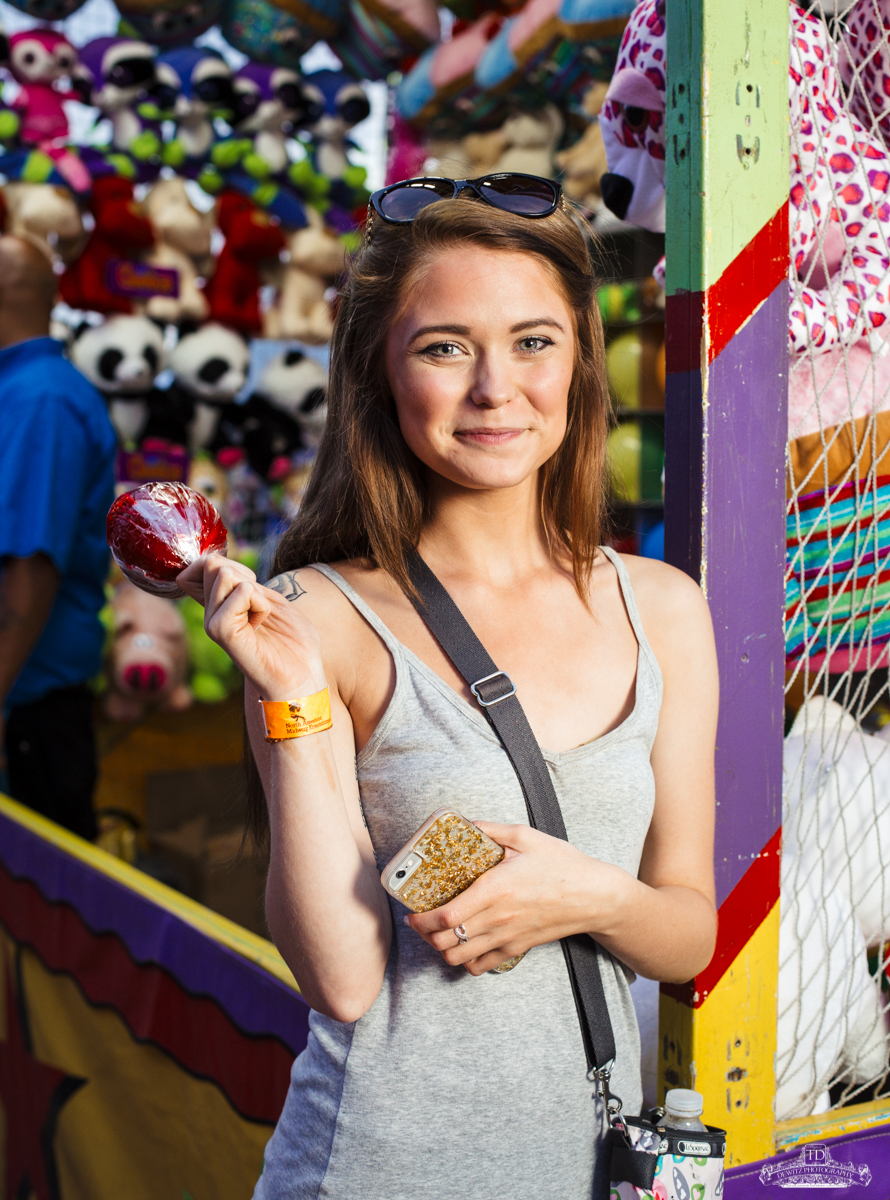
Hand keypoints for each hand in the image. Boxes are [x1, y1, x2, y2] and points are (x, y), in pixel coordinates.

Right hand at [176, 555, 324, 697]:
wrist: (301, 675)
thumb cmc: (291, 639)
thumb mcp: (267, 598)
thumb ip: (242, 581)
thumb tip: (217, 563)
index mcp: (218, 605)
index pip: (199, 566)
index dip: (227, 564)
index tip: (250, 589)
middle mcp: (210, 614)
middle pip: (212, 564)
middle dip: (245, 576)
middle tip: (258, 607)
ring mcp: (213, 623)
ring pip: (225, 573)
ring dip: (256, 592)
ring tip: (261, 618)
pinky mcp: (222, 631)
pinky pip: (241, 592)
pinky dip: (261, 604)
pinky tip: (261, 626)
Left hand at [405, 822, 626, 974]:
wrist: (594, 895)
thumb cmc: (562, 864)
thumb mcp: (525, 836)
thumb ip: (491, 830)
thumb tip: (465, 823)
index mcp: (495, 889)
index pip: (446, 917)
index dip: (421, 920)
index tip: (412, 911)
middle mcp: (497, 918)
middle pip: (445, 941)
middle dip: (424, 934)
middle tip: (420, 920)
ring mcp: (507, 936)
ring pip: (458, 957)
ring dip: (442, 948)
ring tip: (438, 932)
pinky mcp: (517, 948)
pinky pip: (481, 966)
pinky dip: (465, 960)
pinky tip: (464, 943)